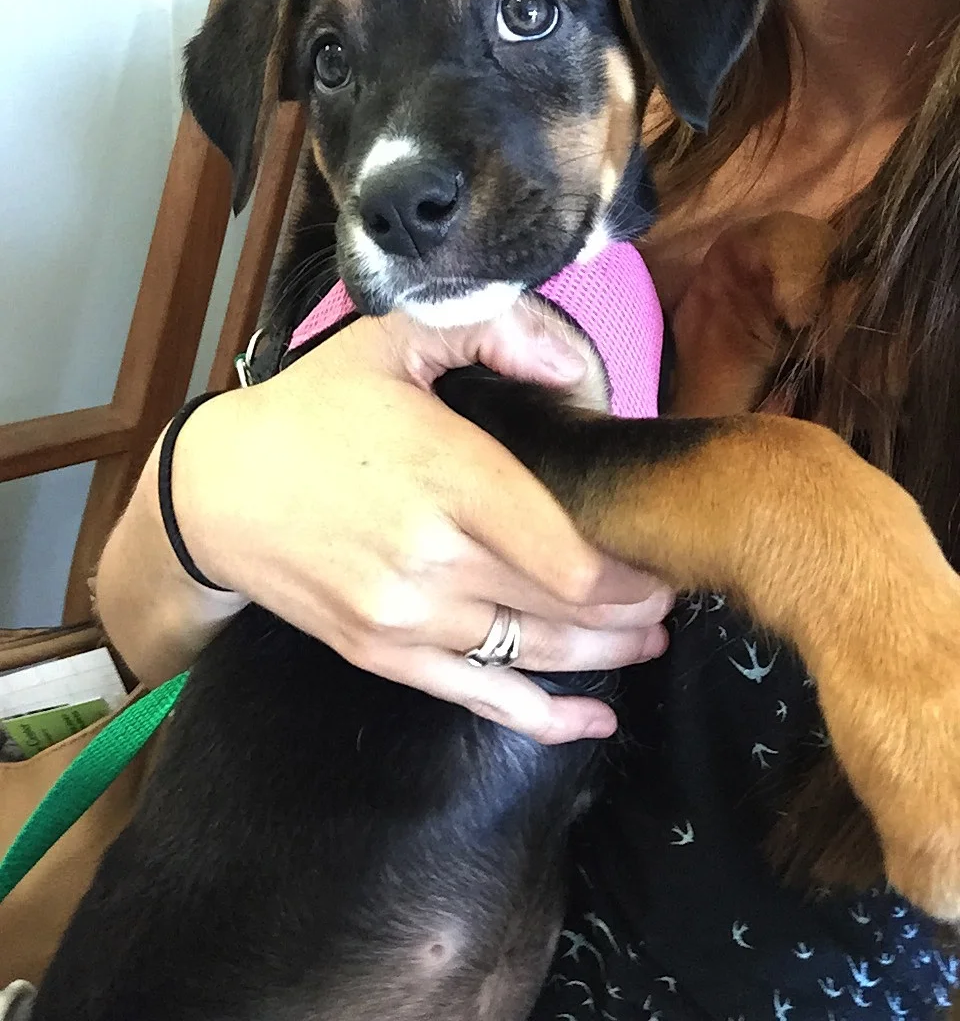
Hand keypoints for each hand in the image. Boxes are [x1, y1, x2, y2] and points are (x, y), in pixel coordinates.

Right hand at [172, 303, 673, 743]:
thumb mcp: (388, 336)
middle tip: (672, 587)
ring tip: (651, 637)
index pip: (574, 554)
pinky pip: (482, 700)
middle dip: (638, 607)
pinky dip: (547, 718)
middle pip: (569, 609)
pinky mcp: (382, 656)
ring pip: (537, 656)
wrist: (215, 494)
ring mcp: (404, 620)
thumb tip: (573, 368)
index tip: (670, 549)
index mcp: (448, 476)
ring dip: (609, 654)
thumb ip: (488, 328)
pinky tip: (595, 719)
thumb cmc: (313, 411)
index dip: (640, 568)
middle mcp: (431, 560)